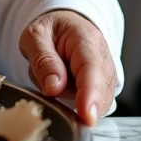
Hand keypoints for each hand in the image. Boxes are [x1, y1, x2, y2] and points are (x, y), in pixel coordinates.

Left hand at [19, 9, 115, 126]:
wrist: (66, 26)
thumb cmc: (51, 30)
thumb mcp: (35, 35)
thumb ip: (43, 59)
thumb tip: (54, 87)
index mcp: (87, 41)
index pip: (92, 70)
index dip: (91, 95)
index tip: (86, 115)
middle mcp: (104, 60)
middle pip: (98, 92)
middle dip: (78, 104)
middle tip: (50, 93)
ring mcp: (105, 78)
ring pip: (92, 103)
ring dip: (68, 100)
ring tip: (49, 75)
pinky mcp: (101, 91)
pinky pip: (88, 106)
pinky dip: (72, 104)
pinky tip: (58, 87)